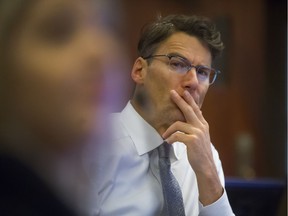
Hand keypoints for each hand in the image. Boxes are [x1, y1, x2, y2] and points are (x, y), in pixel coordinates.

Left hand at [162, 90, 222, 204]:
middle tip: (172, 93)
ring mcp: (197, 133)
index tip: (184, 92)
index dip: (190, 100)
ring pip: (178, 124)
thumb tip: (199, 113)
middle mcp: (201, 127)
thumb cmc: (200, 151)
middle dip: (180, 100)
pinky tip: (168, 142)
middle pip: (189, 110)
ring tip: (164, 135)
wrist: (205, 166)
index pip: (196, 109)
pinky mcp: (192, 141)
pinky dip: (170, 138)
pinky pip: (177, 135)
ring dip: (169, 130)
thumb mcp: (201, 136)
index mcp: (203, 125)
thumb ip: (198, 125)